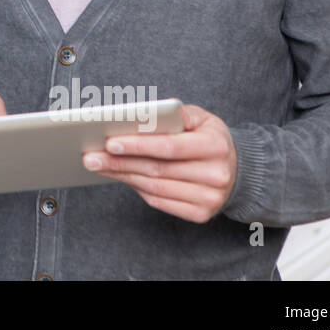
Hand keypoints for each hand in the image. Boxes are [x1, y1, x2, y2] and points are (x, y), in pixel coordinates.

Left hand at [82, 103, 236, 222]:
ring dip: (122, 176)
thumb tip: (141, 116)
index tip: (109, 142)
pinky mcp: (200, 214)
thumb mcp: (201, 118)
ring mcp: (209, 199)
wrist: (238, 170)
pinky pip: (159, 202)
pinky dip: (137, 188)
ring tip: (98, 165)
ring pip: (154, 187)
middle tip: (90, 156)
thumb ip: (174, 114)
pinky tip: (120, 177)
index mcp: (215, 146)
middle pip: (157, 169)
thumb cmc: (210, 138)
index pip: (169, 147)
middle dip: (119, 162)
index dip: (137, 145)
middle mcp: (215, 175)